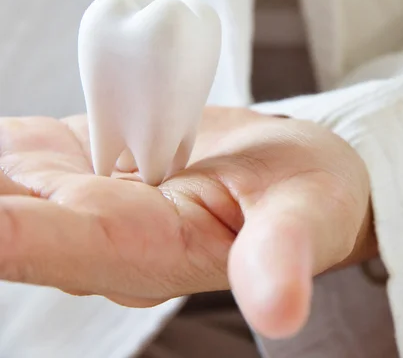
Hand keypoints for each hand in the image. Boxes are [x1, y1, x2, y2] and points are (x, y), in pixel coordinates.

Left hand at [0, 107, 374, 337]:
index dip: (8, 236)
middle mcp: (103, 234)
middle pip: (5, 219)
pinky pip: (12, 153)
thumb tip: (279, 313)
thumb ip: (280, 257)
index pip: (59, 246)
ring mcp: (85, 194)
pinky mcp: (82, 161)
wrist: (293, 174)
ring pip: (1, 184)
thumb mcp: (306, 219)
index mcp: (152, 253)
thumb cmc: (308, 199)